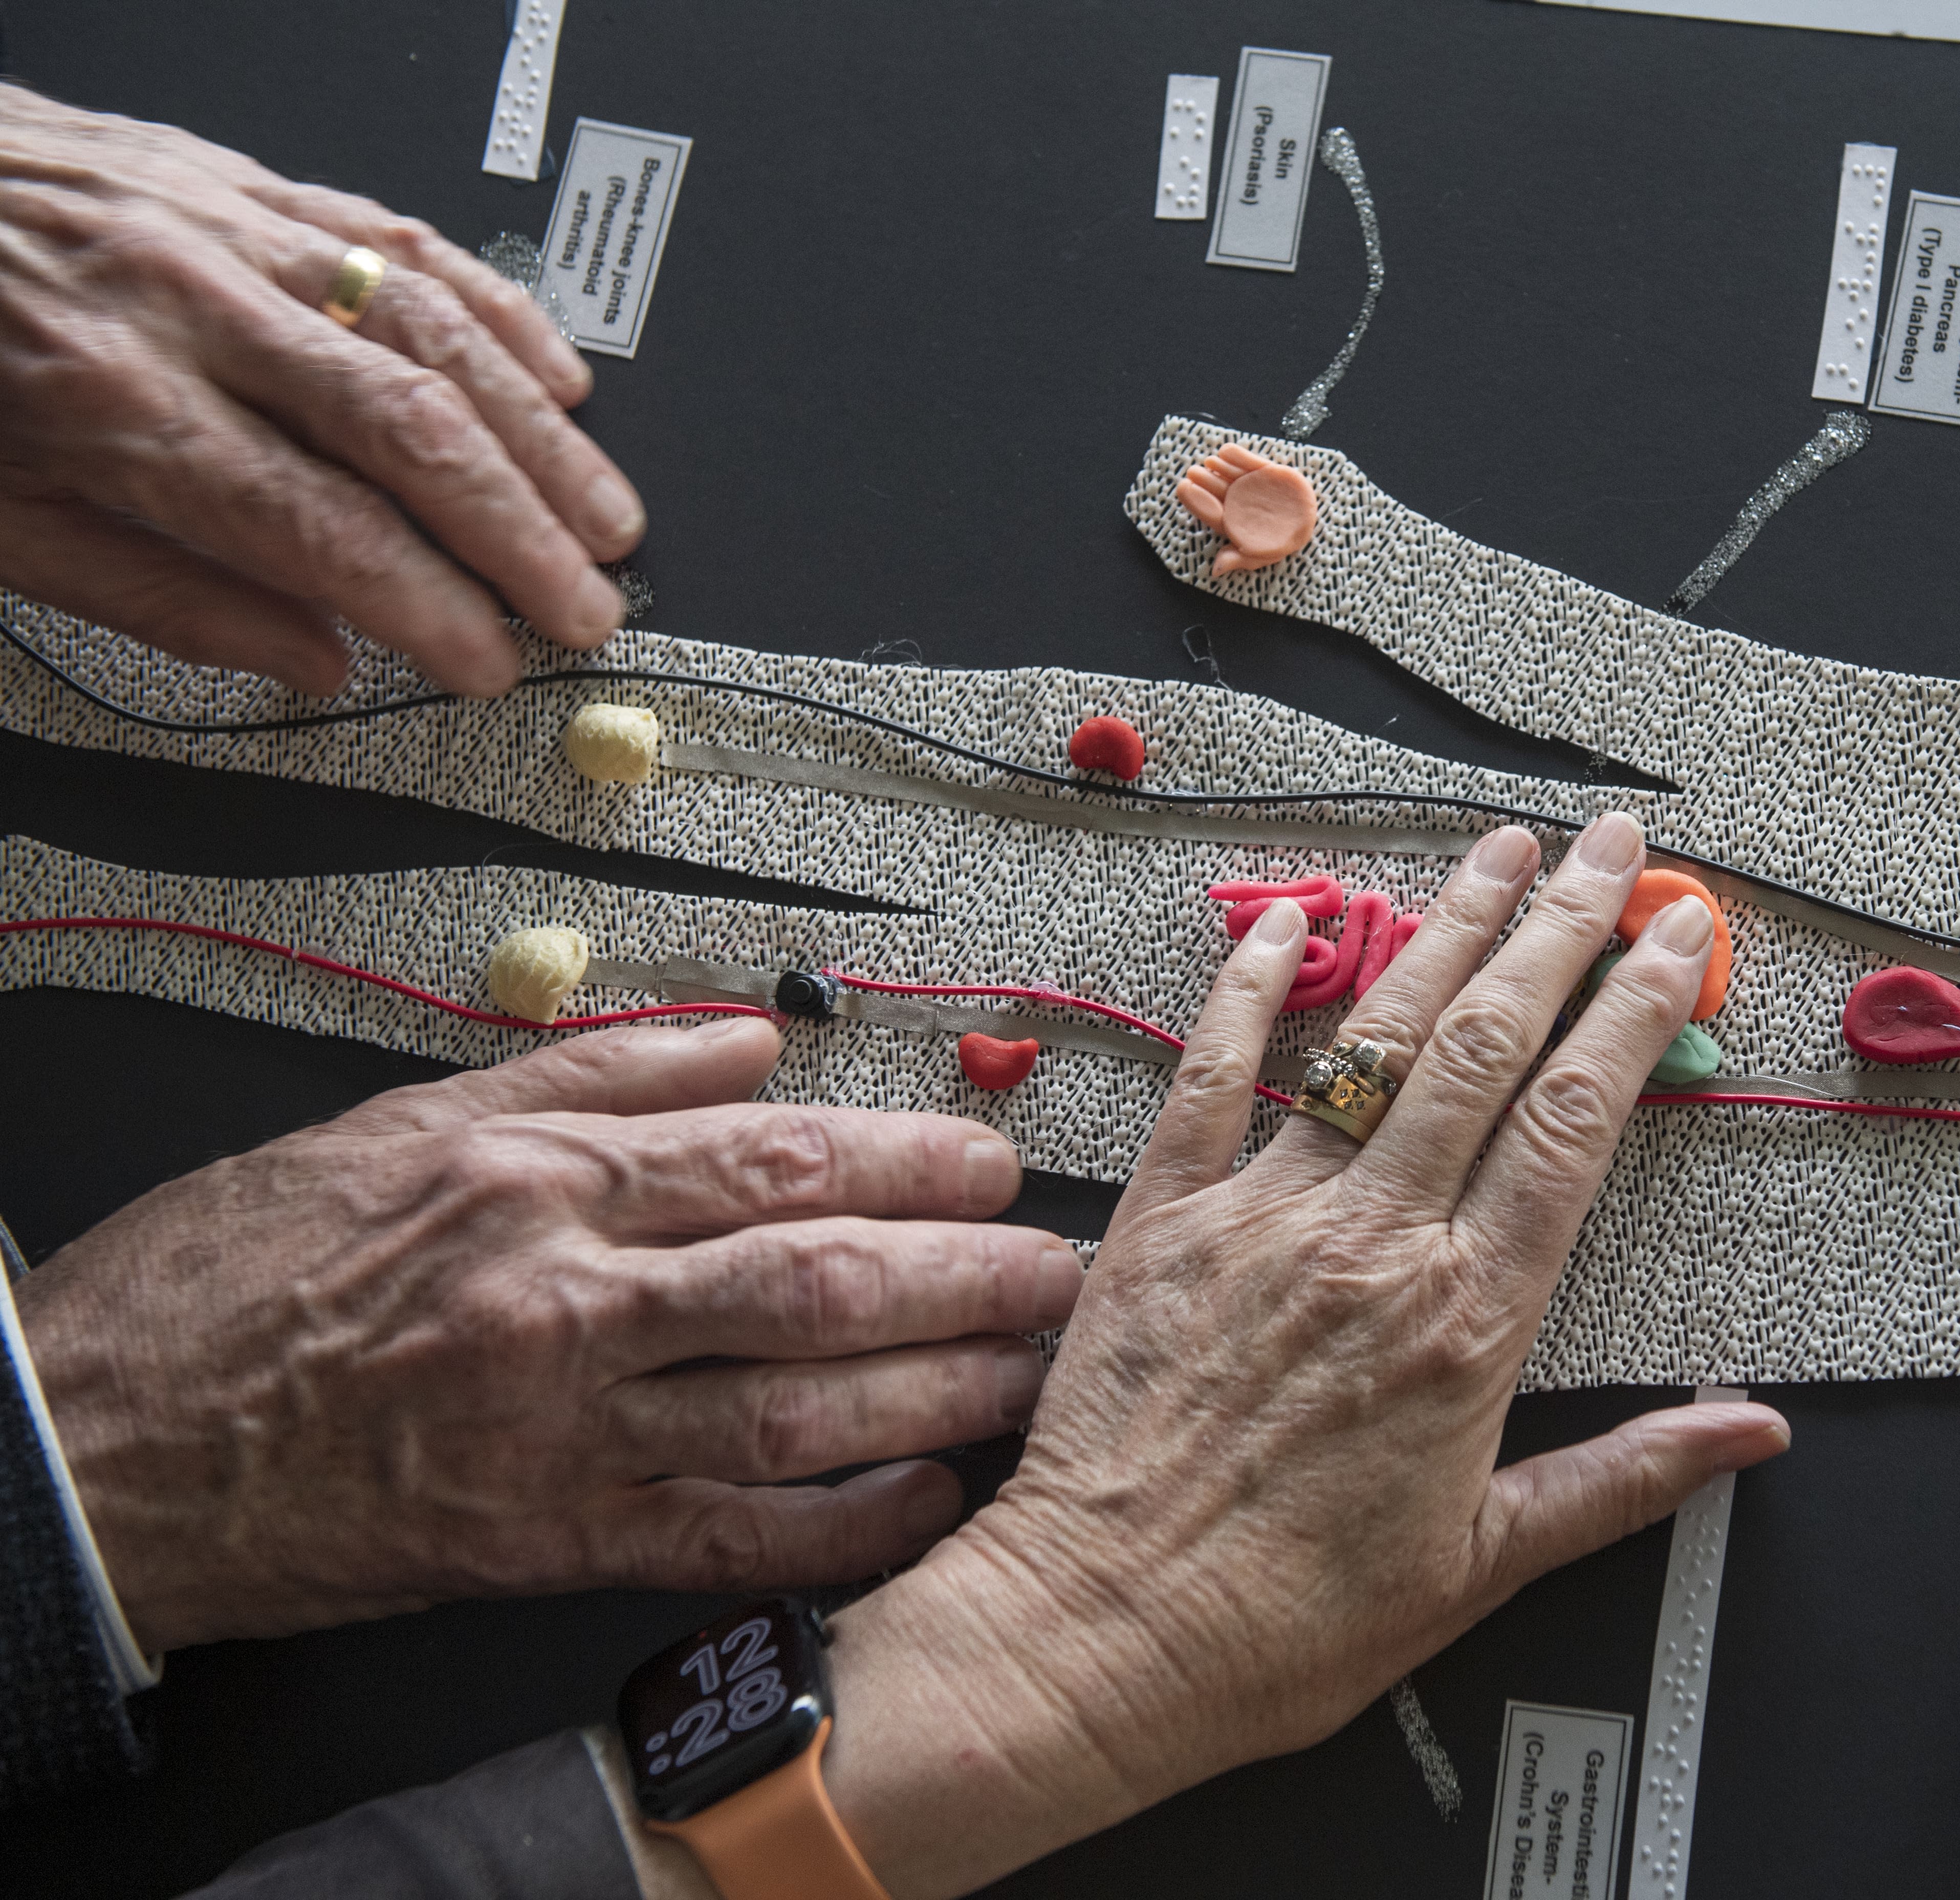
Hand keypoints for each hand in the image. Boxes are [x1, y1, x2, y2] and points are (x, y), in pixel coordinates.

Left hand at [0, 83, 645, 697]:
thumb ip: (163, 597)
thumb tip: (312, 662)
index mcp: (120, 405)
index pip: (326, 528)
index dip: (430, 607)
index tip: (488, 662)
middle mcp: (191, 306)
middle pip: (407, 430)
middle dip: (520, 535)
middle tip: (585, 608)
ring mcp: (231, 231)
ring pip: (433, 334)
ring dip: (540, 440)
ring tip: (606, 518)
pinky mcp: (250, 181)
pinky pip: (405, 239)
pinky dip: (501, 314)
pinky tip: (559, 381)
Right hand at [16, 1018, 1078, 1653]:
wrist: (115, 1438)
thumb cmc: (248, 1271)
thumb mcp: (407, 1121)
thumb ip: (591, 1069)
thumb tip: (749, 1035)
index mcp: (539, 1179)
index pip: (773, 1155)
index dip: (908, 1157)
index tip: (994, 1160)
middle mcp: (567, 1299)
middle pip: (814, 1275)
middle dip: (960, 1271)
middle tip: (1058, 1267)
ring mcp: (564, 1429)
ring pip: (796, 1405)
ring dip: (938, 1390)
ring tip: (1034, 1370)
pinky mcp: (547, 1540)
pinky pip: (732, 1538)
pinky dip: (842, 1523)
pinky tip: (925, 1498)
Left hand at [812, 814, 1792, 1896]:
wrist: (1104, 1642)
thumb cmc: (1289, 1625)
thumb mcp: (1487, 1564)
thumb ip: (1628, 1477)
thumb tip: (1756, 1431)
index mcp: (1467, 1321)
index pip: (1573, 1123)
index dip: (1631, 1013)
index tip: (1676, 936)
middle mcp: (1373, 1245)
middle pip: (1486, 1049)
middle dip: (1558, 931)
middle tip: (1609, 848)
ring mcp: (1262, 1220)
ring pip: (1371, 1042)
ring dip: (1443, 930)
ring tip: (1498, 852)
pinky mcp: (1162, 1223)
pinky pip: (1211, 1076)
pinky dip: (1247, 987)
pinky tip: (1292, 916)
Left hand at [1174, 441, 1316, 573]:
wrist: (1310, 526)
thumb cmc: (1282, 544)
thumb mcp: (1262, 556)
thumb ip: (1238, 559)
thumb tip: (1215, 570)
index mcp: (1233, 522)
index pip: (1211, 511)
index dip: (1196, 500)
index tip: (1183, 487)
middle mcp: (1239, 502)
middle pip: (1218, 491)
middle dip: (1205, 481)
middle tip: (1192, 472)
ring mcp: (1252, 486)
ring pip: (1233, 475)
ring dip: (1220, 467)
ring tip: (1209, 461)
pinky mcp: (1266, 472)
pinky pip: (1251, 464)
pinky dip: (1240, 458)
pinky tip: (1226, 452)